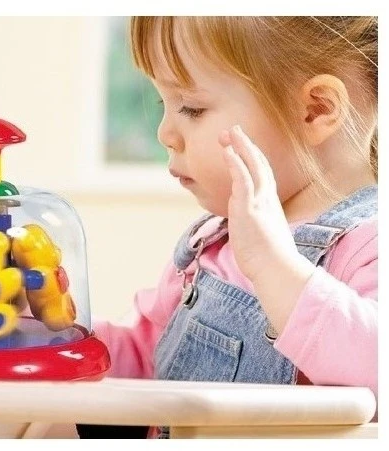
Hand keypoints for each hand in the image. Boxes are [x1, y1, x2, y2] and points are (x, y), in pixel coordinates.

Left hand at [219, 125, 312, 283]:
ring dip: (240, 147)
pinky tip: (228, 152)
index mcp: (269, 204)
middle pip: (259, 164)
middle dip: (245, 145)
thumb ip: (254, 222)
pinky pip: (243, 181)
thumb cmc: (267, 259)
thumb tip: (246, 222)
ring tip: (228, 133)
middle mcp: (267, 199)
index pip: (262, 174)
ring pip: (252, 167)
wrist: (275, 270)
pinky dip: (237, 164)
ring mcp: (259, 202)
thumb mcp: (261, 234)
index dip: (252, 157)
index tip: (241, 145)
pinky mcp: (249, 209)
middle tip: (232, 129)